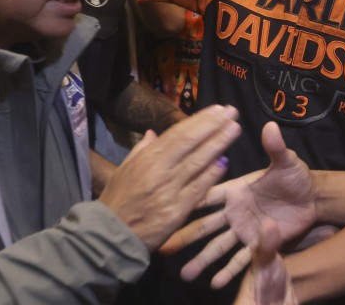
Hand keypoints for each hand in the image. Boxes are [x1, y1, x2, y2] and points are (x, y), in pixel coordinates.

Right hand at [99, 104, 240, 250]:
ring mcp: (169, 190)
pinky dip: (211, 175)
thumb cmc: (118, 199)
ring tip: (234, 129)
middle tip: (232, 112)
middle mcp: (160, 170)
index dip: (200, 120)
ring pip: (197, 162)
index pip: (178, 133)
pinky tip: (225, 162)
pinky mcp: (176, 211)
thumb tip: (154, 133)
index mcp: (147, 157)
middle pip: (191, 142)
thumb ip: (141, 150)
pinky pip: (198, 189)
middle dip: (214, 125)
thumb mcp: (124, 169)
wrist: (110, 234)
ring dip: (218, 144)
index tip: (217, 109)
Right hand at [162, 121, 316, 287]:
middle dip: (186, 237)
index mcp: (236, 191)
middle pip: (205, 226)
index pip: (207, 196)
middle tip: (165, 249)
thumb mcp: (286, 162)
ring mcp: (244, 230)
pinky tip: (215, 283)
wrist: (313, 199)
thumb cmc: (295, 177)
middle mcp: (235, 212)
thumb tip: (270, 126)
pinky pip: (242, 260)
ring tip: (186, 275)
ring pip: (218, 247)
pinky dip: (229, 271)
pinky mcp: (258, 244)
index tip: (166, 208)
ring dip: (202, 260)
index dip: (188, 203)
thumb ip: (276, 148)